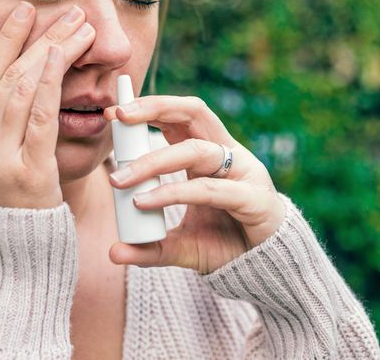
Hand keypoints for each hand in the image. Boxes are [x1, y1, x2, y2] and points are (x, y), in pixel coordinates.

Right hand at [0, 3, 94, 208]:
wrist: (20, 245)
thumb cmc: (9, 197)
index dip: (4, 40)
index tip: (24, 9)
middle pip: (9, 77)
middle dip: (40, 39)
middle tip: (70, 12)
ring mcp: (2, 156)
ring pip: (23, 91)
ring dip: (53, 53)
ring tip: (78, 28)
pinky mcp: (29, 171)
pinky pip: (39, 120)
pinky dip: (48, 86)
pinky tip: (61, 61)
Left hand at [104, 96, 285, 272]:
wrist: (267, 271)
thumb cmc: (226, 245)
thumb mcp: (181, 246)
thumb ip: (150, 247)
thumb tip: (114, 252)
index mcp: (209, 155)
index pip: (179, 118)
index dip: (149, 109)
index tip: (112, 113)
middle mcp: (227, 155)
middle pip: (194, 112)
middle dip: (156, 107)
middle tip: (120, 116)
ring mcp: (244, 173)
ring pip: (197, 150)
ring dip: (154, 161)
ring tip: (120, 180)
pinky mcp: (254, 199)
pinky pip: (210, 190)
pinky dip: (175, 193)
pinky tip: (146, 201)